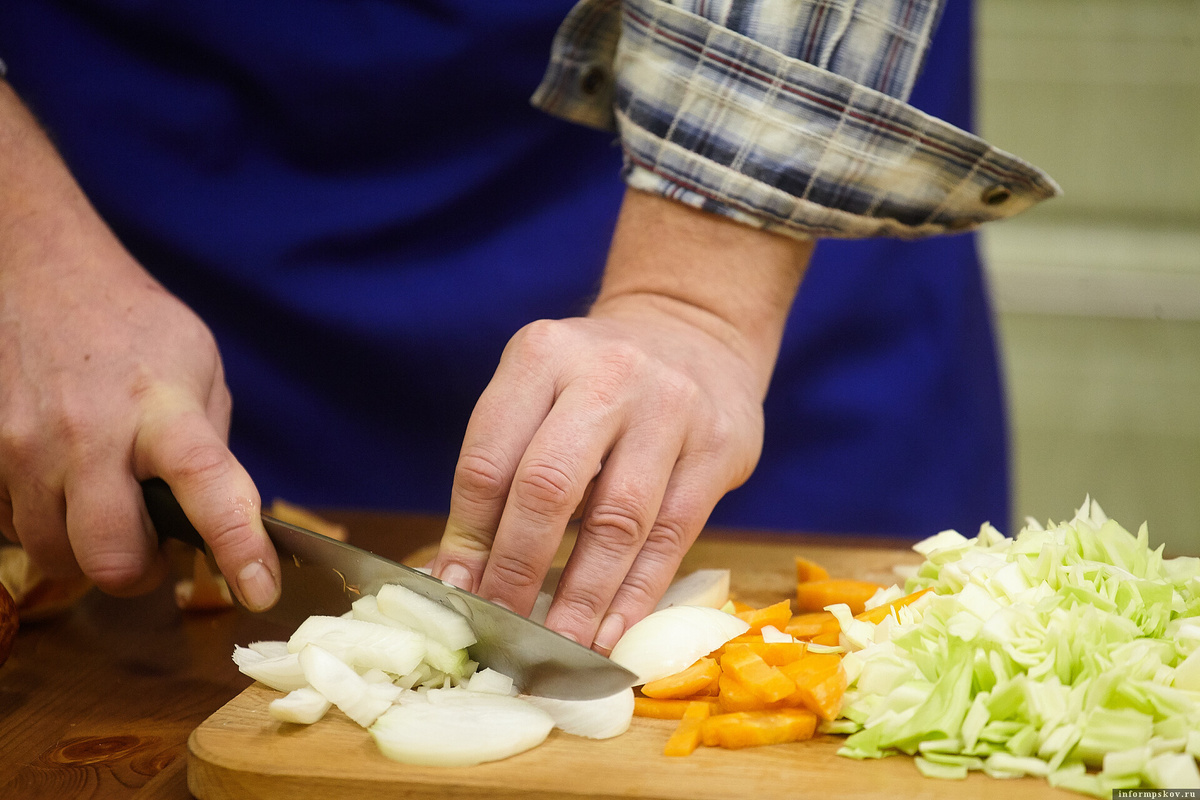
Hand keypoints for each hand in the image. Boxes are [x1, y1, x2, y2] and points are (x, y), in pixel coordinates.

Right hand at [0, 82, 279, 608]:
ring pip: (55, 556)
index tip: (261, 592)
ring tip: (105, 508)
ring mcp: (24, 447)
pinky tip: (61, 489)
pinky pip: (12, 530)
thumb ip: (209, 447)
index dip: (237, 547)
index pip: (207, 488)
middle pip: (110, 557)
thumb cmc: (134, 327)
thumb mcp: (200, 371)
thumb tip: (221, 521)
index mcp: (164, 409)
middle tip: (152, 547)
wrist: (41, 274)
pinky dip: (42, 526)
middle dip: (138, 570)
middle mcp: (89, 434)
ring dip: (88, 552)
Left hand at [433, 189, 811, 651]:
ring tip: (557, 646)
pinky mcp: (718, 446)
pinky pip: (673, 534)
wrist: (695, 331)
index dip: (469, 537)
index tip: (457, 594)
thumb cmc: (596, 381)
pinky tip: (612, 631)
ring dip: (582, 596)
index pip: (490, 460)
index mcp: (542, 355)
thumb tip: (458, 575)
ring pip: (617, 520)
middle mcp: (606, 374)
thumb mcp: (541, 391)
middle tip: (501, 629)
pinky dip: (637, 592)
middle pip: (549, 487)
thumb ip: (504, 467)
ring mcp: (670, 407)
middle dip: (518, 570)